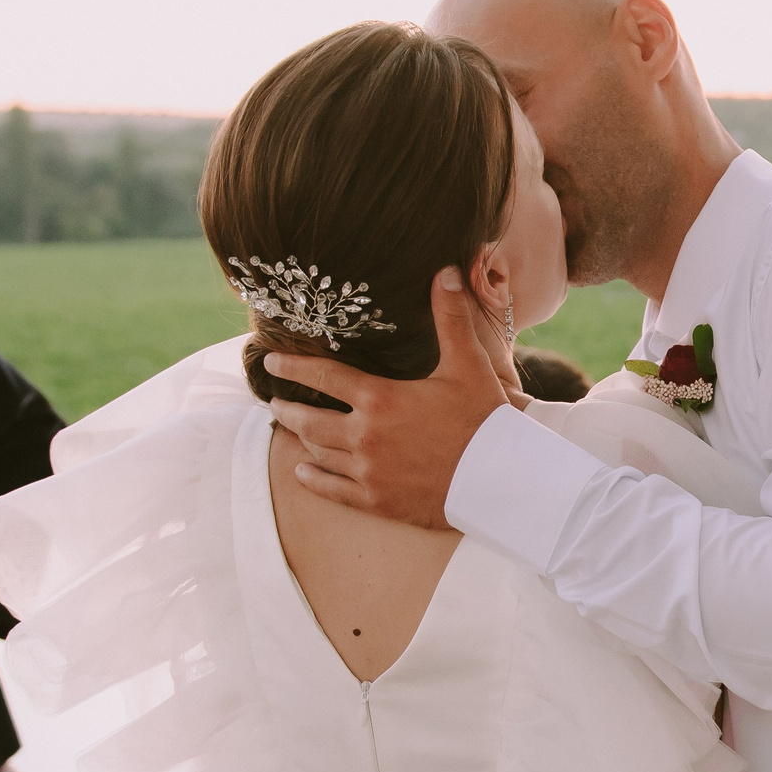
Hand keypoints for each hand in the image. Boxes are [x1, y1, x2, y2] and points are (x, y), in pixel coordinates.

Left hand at [265, 269, 514, 529]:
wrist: (499, 480)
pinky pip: (333, 490)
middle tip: (273, 401)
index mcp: (381, 399)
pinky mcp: (377, 500)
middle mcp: (366, 436)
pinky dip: (313, 478)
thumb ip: (451, 317)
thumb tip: (445, 271)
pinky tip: (302, 471)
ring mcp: (369, 471)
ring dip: (300, 439)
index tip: (271, 362)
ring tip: (290, 429)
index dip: (292, 367)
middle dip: (287, 408)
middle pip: (309, 420)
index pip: (323, 377)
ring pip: (318, 453)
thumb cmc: (485, 419)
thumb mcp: (468, 364)